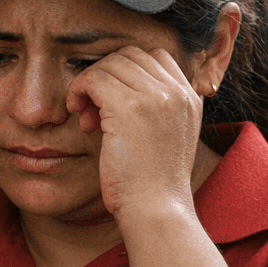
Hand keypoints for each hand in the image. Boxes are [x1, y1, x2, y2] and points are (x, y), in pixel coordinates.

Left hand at [66, 46, 202, 222]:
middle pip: (129, 55)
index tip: (113, 103)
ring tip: (87, 118)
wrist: (157, 210)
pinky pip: (93, 78)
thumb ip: (159, 109)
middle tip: (94, 111)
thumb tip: (123, 88)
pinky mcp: (128, 107)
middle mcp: (176, 91)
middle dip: (106, 77)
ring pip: (109, 64)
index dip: (127, 73)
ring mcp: (155, 96)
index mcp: (189, 97)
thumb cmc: (154, 184)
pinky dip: (79, 90)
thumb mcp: (169, 138)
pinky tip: (78, 115)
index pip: (155, 57)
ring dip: (90, 85)